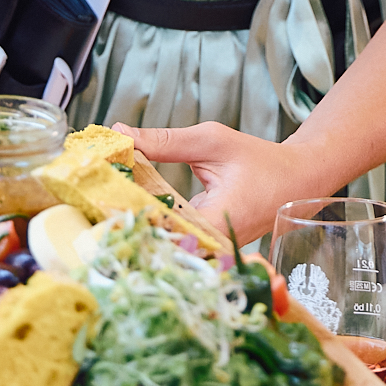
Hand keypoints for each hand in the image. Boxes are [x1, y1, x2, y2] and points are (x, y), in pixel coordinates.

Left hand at [113, 121, 335, 247]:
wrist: (298, 180)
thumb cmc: (261, 160)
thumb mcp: (212, 142)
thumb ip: (166, 141)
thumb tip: (119, 134)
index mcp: (216, 223)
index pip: (161, 232)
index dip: (126, 219)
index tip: (95, 202)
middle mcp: (210, 246)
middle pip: (156, 243)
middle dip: (123, 224)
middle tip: (87, 206)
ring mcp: (208, 251)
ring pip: (163, 244)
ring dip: (135, 224)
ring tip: (99, 208)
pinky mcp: (205, 248)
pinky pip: (173, 240)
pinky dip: (151, 224)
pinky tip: (126, 210)